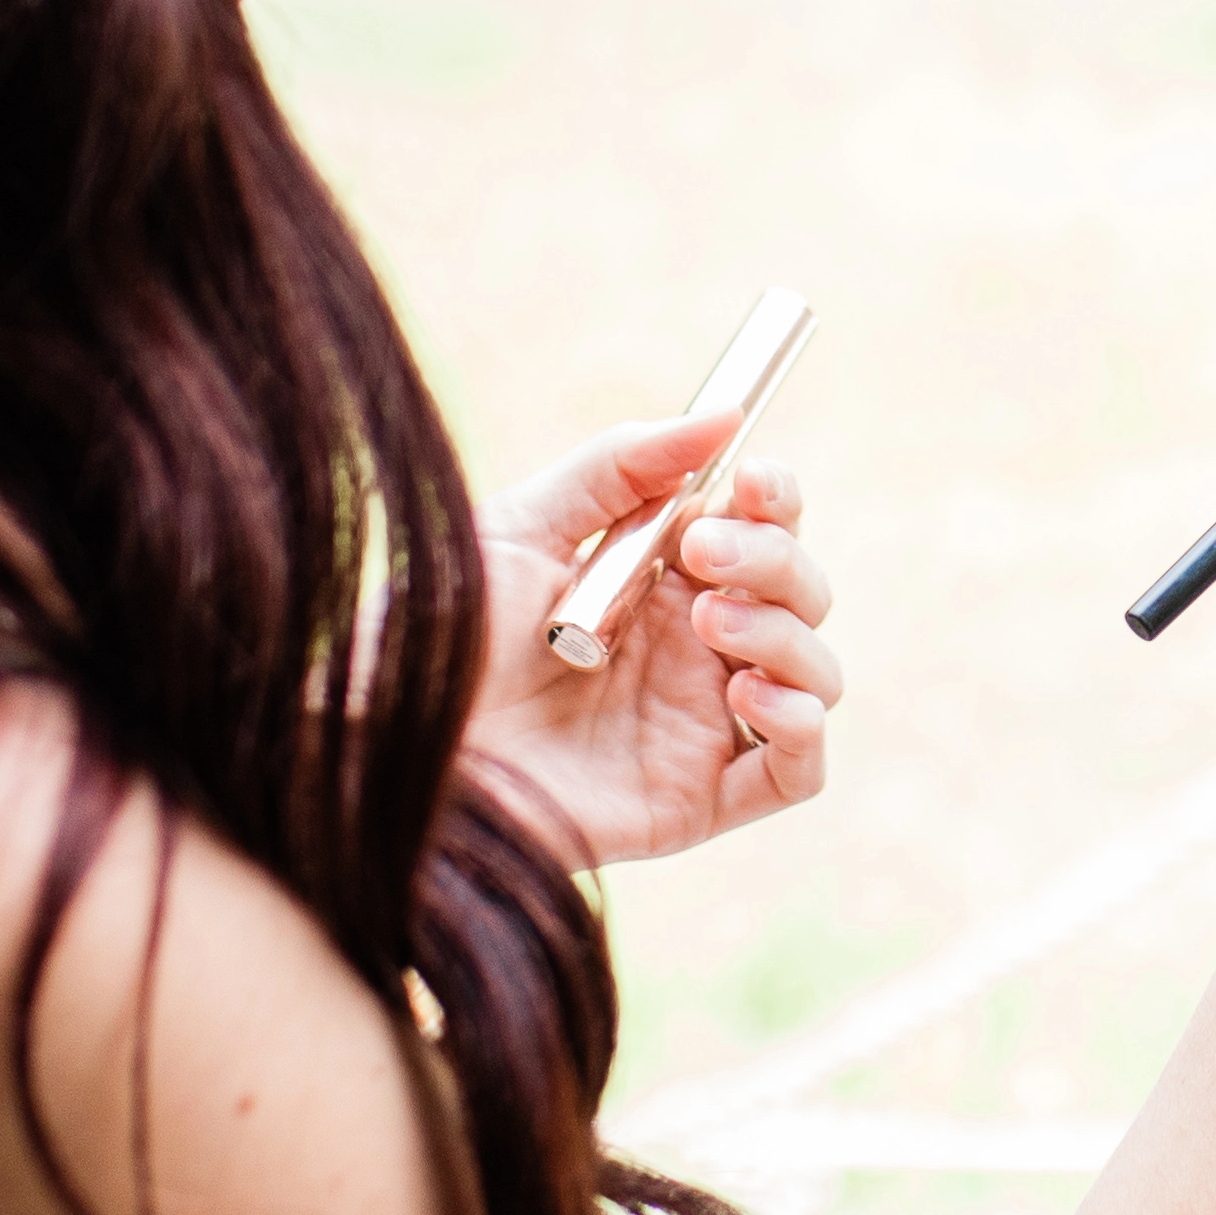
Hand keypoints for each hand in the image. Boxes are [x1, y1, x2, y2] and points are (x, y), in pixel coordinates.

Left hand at [472, 415, 842, 865]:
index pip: (765, 532)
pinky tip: (746, 693)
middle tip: (699, 553)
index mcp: (663, 581)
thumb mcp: (523, 526)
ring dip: (787, 635)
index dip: (778, 500)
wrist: (398, 743)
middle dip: (775, 559)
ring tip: (709, 624)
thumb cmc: (444, 636)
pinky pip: (800, 771)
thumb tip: (725, 413)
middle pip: (803, 595)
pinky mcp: (697, 801)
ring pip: (818, 675)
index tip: (754, 480)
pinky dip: (802, 724)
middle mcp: (695, 652)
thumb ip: (620, 467)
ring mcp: (701, 726)